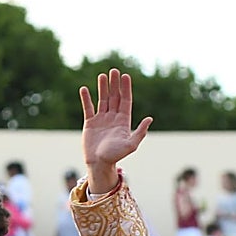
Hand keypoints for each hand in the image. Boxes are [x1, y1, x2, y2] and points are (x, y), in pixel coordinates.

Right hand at [80, 68, 151, 192]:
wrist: (99, 164)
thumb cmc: (116, 156)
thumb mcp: (131, 145)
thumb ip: (140, 132)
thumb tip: (150, 119)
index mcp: (123, 121)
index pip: (125, 101)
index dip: (126, 88)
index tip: (125, 76)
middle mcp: (113, 118)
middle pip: (114, 97)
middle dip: (115, 84)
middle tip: (114, 70)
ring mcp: (101, 120)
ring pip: (102, 100)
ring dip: (102, 88)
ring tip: (102, 75)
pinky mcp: (90, 123)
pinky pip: (88, 108)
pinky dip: (86, 99)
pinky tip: (85, 89)